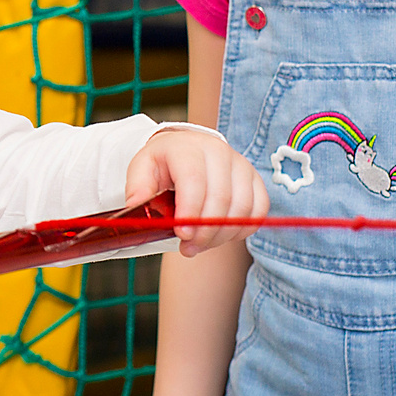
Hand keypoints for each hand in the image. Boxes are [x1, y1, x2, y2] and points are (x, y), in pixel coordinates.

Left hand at [125, 128, 267, 255]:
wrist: (186, 151)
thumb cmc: (163, 164)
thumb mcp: (141, 169)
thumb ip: (137, 187)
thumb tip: (137, 205)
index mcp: (188, 147)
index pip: (194, 180)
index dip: (190, 211)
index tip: (182, 234)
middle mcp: (219, 152)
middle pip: (220, 197)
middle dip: (204, 231)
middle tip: (188, 247)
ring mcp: (241, 165)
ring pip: (241, 207)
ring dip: (221, 234)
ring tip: (200, 244)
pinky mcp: (255, 179)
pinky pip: (258, 209)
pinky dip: (242, 229)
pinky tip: (221, 235)